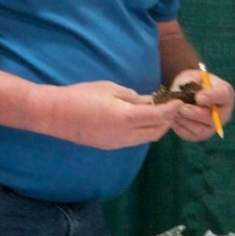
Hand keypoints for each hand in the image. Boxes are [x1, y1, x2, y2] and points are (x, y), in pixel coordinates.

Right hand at [41, 80, 182, 149]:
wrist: (55, 114)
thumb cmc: (81, 96)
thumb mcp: (110, 89)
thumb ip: (133, 97)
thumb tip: (150, 101)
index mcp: (126, 118)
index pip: (159, 116)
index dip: (172, 109)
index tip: (179, 101)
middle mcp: (125, 136)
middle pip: (157, 132)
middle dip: (167, 120)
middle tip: (170, 106)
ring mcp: (117, 144)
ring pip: (146, 138)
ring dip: (155, 126)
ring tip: (156, 111)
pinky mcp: (110, 146)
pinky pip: (134, 140)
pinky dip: (143, 130)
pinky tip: (139, 118)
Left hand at [167, 69, 234, 141]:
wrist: (188, 91)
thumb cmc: (193, 81)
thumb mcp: (192, 76)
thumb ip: (190, 83)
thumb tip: (189, 97)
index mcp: (225, 93)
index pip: (223, 96)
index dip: (211, 98)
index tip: (198, 97)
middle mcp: (223, 113)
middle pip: (213, 118)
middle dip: (196, 114)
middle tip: (182, 108)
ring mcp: (213, 126)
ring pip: (202, 130)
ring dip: (186, 122)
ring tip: (174, 113)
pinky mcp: (200, 135)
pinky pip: (191, 135)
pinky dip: (180, 128)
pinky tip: (173, 119)